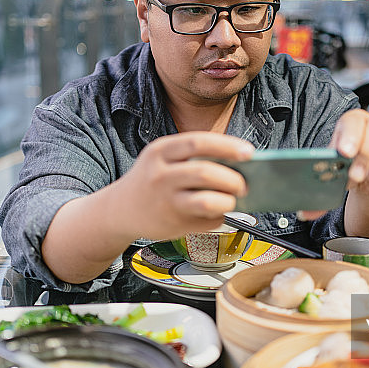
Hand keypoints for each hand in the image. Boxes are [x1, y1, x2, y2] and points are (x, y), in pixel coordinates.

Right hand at [110, 132, 254, 239]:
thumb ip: (193, 157)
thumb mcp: (162, 159)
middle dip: (233, 179)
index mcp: (160, 152)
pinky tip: (214, 213)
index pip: (198, 142)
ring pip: (208, 201)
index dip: (227, 146)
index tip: (249, 152)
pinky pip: (207, 221)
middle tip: (243, 184)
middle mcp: (160, 175)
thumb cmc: (150, 180)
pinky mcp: (172, 224)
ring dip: (228, 201)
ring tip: (231, 200)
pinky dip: (219, 217)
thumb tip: (237, 164)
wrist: (119, 210)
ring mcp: (165, 201)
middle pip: (206, 173)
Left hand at [329, 109, 368, 195]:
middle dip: (366, 154)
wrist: (361, 180)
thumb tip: (313, 192)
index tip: (345, 153)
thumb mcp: (332, 166)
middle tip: (355, 175)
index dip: (350, 135)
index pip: (354, 120)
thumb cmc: (345, 166)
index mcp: (354, 122)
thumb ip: (326, 171)